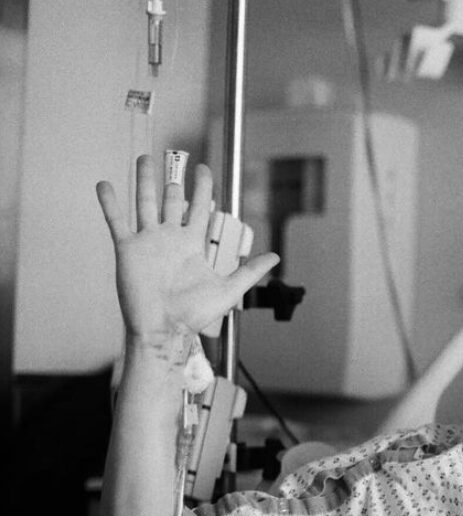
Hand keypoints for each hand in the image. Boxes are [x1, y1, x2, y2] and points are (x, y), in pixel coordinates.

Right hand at [96, 154, 278, 348]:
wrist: (165, 329)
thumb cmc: (194, 314)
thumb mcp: (229, 288)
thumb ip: (250, 270)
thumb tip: (275, 258)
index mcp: (192, 244)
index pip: (200, 207)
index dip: (203, 188)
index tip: (205, 169)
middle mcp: (170, 239)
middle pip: (171, 201)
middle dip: (172, 180)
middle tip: (174, 159)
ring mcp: (148, 242)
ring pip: (145, 203)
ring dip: (144, 181)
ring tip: (144, 159)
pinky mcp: (128, 249)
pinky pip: (117, 221)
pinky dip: (110, 202)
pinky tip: (105, 185)